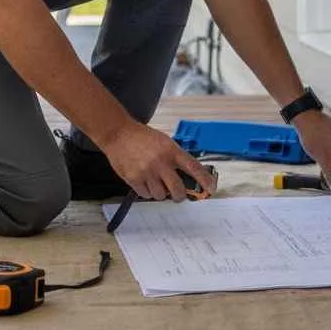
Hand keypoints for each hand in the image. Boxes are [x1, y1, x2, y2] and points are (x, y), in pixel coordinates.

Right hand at [101, 121, 217, 201]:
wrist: (119, 134)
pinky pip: (146, 195)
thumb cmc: (142, 137)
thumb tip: (188, 178)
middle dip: (180, 195)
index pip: (194, 168)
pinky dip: (147, 192)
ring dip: (160, 192)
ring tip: (155, 181)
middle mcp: (161, 162)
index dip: (205, 180)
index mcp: (171, 150)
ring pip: (161, 196)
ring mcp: (147, 172)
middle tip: (178, 194)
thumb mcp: (164, 142)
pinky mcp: (134, 179)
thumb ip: (176, 158)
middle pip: (178, 190)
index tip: (211, 188)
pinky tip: (144, 181)